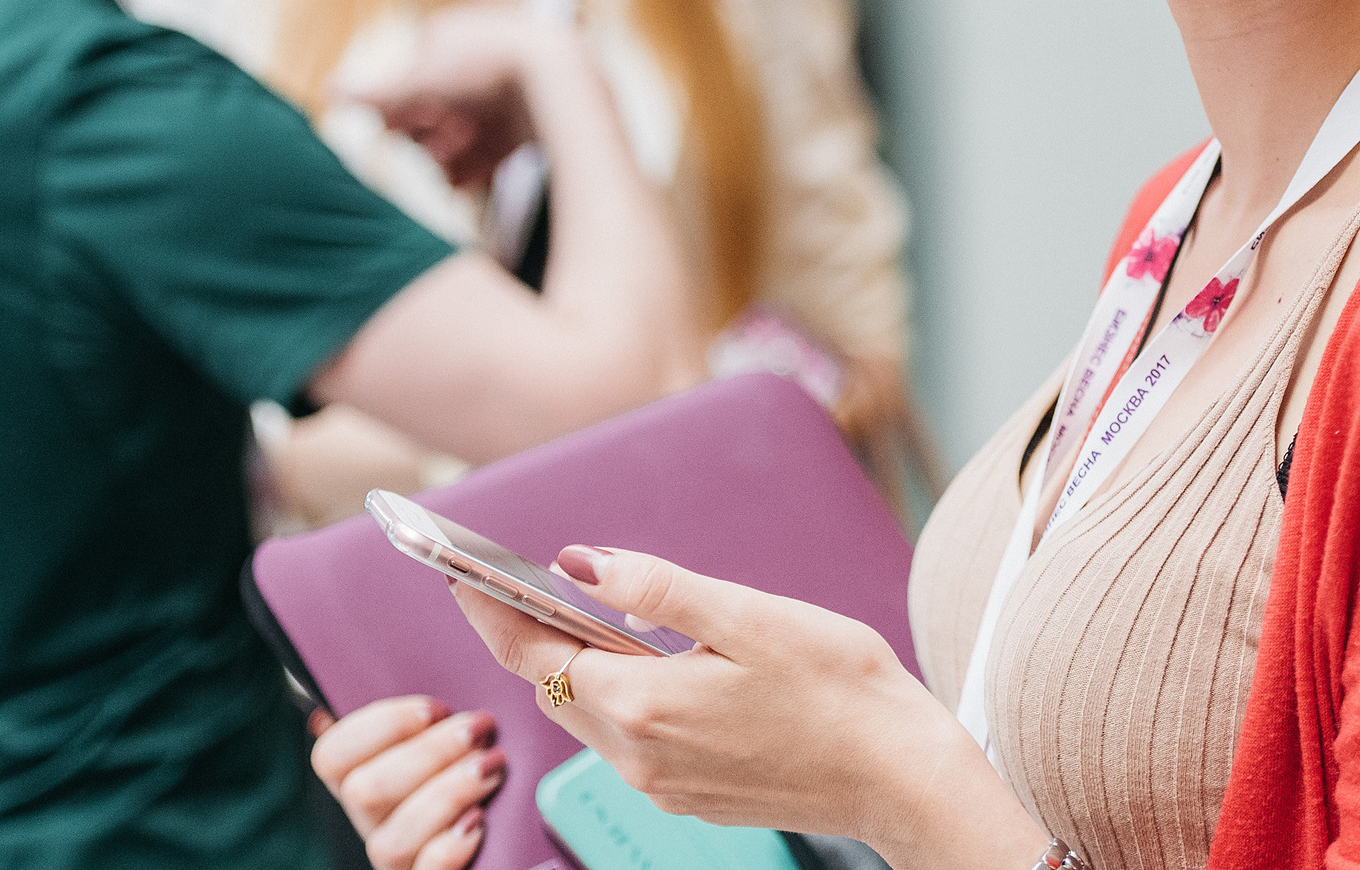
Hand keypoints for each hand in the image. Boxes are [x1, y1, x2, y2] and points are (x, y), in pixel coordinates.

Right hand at [311, 697, 504, 869]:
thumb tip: (428, 669)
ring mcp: (399, 859)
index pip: (331, 755)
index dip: (379, 727)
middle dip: (426, 753)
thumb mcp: (456, 733)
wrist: (516, 840)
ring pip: (388, 840)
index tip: (435, 708)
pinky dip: (449, 847)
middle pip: (361, 792)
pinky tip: (480, 822)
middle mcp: (374, 823)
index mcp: (369, 777)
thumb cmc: (483, 762)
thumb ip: (436, 713)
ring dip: (445, 794)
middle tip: (479, 729)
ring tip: (492, 767)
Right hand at [340, 8, 557, 190]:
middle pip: (433, 110)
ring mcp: (505, 90)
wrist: (562, 80)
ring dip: (447, 154)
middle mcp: (476, 60)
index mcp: (448, 36)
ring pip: (461, 134)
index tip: (400, 127)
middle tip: (434, 143)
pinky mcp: (529, 121)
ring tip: (450, 164)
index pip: (408, 80)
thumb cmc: (484, 71)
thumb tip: (327, 93)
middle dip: (426, 135)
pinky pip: (492, 149)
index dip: (400, 109)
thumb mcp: (419, 84)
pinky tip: (467, 181)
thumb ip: (372, 95)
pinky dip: (476, 165)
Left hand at [449, 548, 1049, 867]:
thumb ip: (660, 588)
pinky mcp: (690, 796)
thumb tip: (582, 563)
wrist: (900, 777)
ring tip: (581, 616)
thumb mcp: (751, 616)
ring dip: (578, 669)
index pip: (536, 654)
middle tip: (513, 583)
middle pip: (556, 689)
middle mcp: (641, 757)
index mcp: (646, 706)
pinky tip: (648, 667)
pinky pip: (629, 742)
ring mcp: (664, 786)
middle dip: (531, 636)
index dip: (492, 610)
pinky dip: (620, 700)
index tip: (459, 574)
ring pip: (591, 718)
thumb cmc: (840, 688)